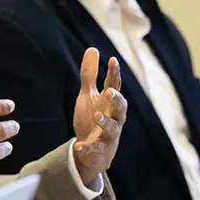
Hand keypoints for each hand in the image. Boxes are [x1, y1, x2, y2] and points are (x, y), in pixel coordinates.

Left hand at [72, 47, 126, 184]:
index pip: (114, 85)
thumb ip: (90, 74)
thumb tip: (93, 49)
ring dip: (104, 121)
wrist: (93, 150)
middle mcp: (114, 117)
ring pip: (112, 128)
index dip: (114, 73)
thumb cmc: (93, 117)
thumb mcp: (89, 95)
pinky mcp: (100, 149)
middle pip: (121, 107)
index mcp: (110, 102)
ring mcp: (108, 134)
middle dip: (117, 99)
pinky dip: (87, 147)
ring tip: (96, 115)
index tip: (112, 60)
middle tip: (110, 92)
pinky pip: (95, 148)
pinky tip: (79, 145)